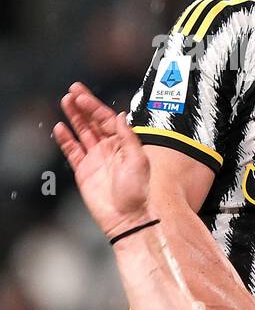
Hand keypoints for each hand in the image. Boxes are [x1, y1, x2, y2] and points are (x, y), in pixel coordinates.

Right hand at [53, 82, 152, 238]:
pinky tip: (60, 127)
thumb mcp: (139, 160)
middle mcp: (110, 149)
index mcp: (125, 144)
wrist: (128, 217)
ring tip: (65, 102)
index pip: (107, 119)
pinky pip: (73, 151)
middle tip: (72, 91)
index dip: (94, 106)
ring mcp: (96, 159)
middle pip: (93, 122)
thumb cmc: (138, 192)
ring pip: (82, 132)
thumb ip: (128, 137)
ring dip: (74, 117)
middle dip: (83, 106)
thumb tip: (121, 115)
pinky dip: (66, 139)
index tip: (82, 94)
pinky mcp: (84, 171)